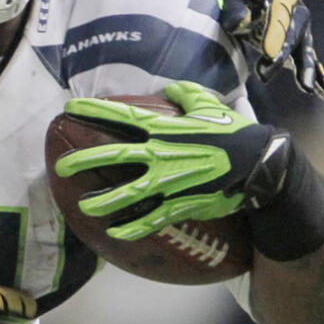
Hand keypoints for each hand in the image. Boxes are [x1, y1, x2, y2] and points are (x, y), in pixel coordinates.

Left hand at [54, 81, 292, 239]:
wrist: (262, 167)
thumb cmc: (236, 134)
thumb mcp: (210, 106)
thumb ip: (186, 95)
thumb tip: (170, 90)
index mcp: (165, 128)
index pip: (122, 116)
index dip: (94, 110)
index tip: (69, 107)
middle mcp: (161, 154)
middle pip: (113, 155)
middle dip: (83, 160)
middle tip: (61, 165)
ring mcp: (169, 182)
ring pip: (125, 193)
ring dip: (101, 200)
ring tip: (83, 204)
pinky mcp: (180, 205)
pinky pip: (149, 219)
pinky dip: (130, 228)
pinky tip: (113, 233)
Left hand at [216, 0, 323, 100]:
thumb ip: (234, 5)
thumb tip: (236, 25)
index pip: (280, 17)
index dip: (275, 35)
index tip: (268, 53)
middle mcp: (298, 12)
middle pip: (292, 36)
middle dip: (282, 56)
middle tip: (267, 72)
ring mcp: (302, 28)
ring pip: (304, 51)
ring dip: (305, 70)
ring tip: (307, 88)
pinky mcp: (300, 42)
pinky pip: (307, 60)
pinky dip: (317, 76)